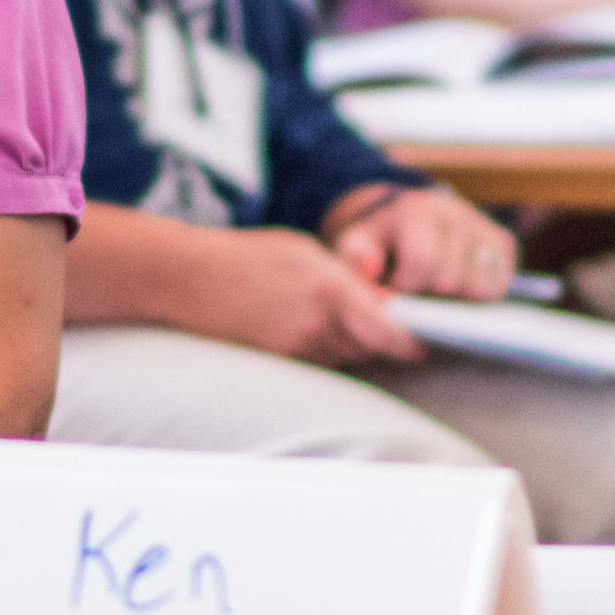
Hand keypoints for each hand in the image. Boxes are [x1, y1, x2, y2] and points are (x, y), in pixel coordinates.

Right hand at [191, 226, 423, 368]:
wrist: (190, 280)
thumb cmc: (247, 255)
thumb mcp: (304, 251)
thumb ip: (347, 277)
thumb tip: (386, 301)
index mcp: (327, 288)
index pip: (388, 331)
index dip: (412, 341)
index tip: (424, 340)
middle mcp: (316, 324)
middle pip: (370, 347)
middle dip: (380, 336)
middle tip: (379, 317)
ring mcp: (296, 348)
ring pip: (346, 357)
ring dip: (350, 342)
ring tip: (329, 313)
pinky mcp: (280, 363)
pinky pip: (319, 362)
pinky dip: (324, 349)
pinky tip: (305, 324)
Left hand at [330, 187, 516, 300]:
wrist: (405, 220)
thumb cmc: (379, 241)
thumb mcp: (355, 245)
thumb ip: (356, 258)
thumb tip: (371, 269)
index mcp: (417, 209)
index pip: (423, 259)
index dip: (408, 285)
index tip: (397, 289)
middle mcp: (455, 211)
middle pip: (452, 278)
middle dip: (431, 295)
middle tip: (417, 292)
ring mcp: (482, 225)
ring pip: (481, 285)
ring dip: (457, 299)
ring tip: (436, 291)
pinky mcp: (502, 242)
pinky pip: (501, 284)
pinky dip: (480, 295)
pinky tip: (459, 288)